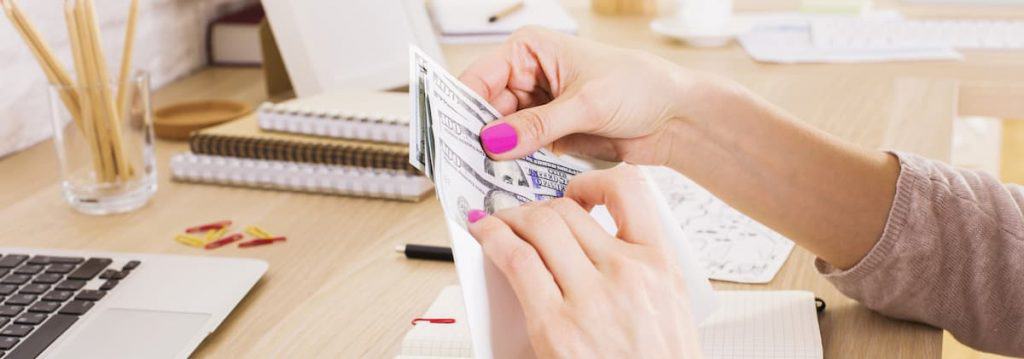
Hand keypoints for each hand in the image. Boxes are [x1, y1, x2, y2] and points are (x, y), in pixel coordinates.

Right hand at [459, 27, 720, 165]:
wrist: (675, 117)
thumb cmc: (639, 86)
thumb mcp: (585, 104)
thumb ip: (537, 126)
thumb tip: (493, 142)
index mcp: (529, 51)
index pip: (480, 77)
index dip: (461, 107)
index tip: (449, 137)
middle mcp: (528, 77)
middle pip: (484, 110)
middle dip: (476, 139)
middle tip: (464, 168)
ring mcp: (538, 109)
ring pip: (500, 137)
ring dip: (495, 159)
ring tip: (484, 180)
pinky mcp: (549, 137)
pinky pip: (521, 155)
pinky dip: (515, 169)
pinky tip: (508, 184)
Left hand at [467, 165, 701, 357]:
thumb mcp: (666, 311)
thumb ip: (634, 271)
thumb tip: (585, 244)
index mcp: (662, 266)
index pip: (630, 190)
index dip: (594, 180)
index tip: (578, 189)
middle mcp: (628, 273)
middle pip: (568, 210)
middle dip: (538, 207)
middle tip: (522, 216)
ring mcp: (592, 298)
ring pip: (540, 225)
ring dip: (511, 219)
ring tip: (499, 224)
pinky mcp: (556, 325)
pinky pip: (516, 260)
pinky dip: (492, 239)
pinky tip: (483, 235)